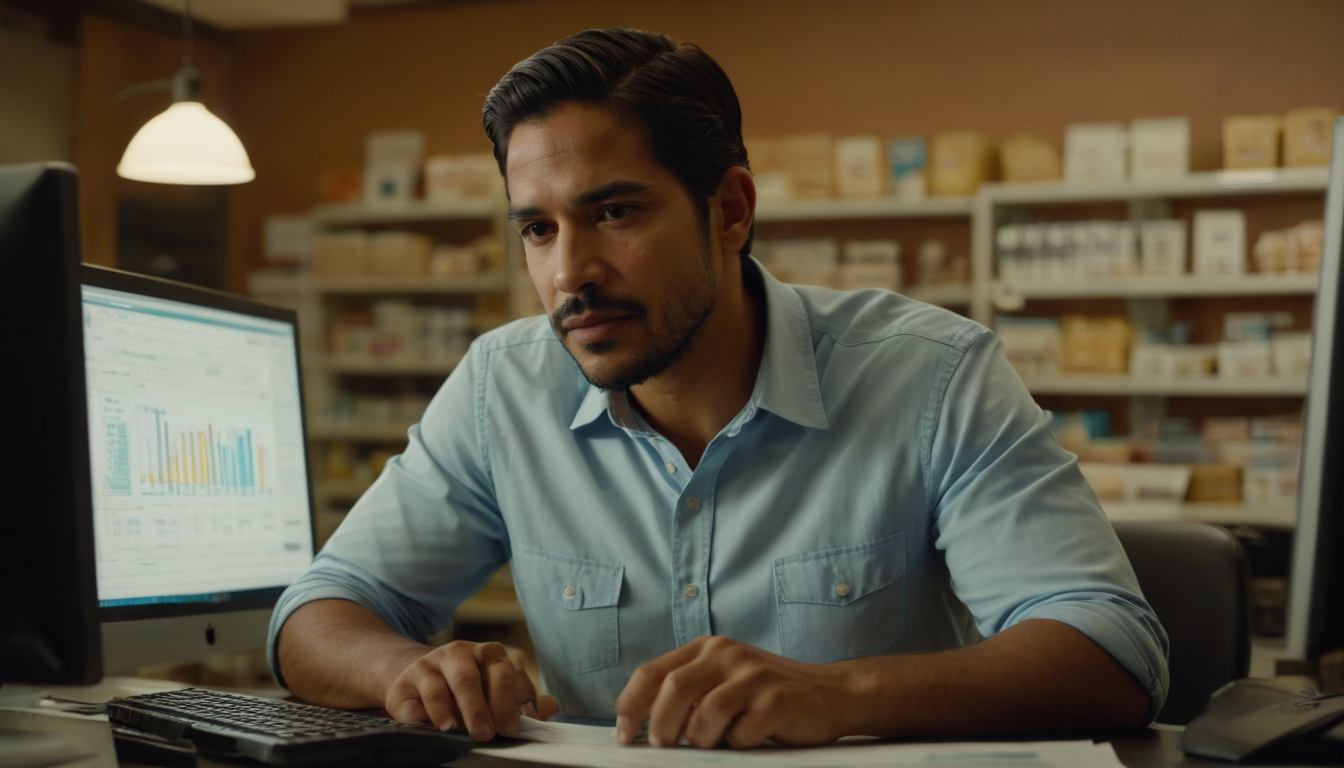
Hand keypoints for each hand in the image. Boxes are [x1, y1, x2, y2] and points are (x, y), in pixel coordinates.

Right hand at [384, 640, 558, 740]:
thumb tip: (550, 708)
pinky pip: (412, 699)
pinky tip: (429, 727)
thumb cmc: (470, 692)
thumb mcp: (497, 692)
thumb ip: (522, 702)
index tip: (511, 728)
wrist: (422, 682)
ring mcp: (430, 664)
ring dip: (448, 709)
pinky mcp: (405, 682)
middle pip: (469, 677)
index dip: (508, 702)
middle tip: (485, 734)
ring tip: (454, 729)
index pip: (503, 673)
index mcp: (489, 654)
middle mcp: (460, 653)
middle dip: (479, 707)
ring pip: (439, 685)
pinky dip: (421, 715)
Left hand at [613, 636, 851, 748]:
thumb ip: (690, 693)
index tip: (623, 734)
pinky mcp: (777, 698)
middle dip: (660, 726)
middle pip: (674, 690)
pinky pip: (741, 731)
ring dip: (702, 739)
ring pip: (705, 713)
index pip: (653, 672)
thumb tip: (643, 727)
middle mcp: (727, 654)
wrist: (831, 693)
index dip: (630, 705)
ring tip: (716, 743)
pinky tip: (750, 740)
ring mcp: (753, 674)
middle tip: (663, 748)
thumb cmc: (768, 695)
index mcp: (707, 649)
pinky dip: (738, 744)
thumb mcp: (724, 681)